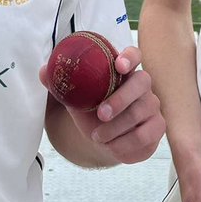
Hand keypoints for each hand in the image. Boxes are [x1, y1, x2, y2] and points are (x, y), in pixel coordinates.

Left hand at [39, 46, 164, 163]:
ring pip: (140, 112)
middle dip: (120, 99)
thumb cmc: (92, 112)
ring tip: (98, 136)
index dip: (129, 57)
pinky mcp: (157, 128)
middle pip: (142, 82)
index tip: (118, 65)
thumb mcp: (76, 98)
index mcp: (123, 72)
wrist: (104, 140)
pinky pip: (144, 135)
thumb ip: (61, 83)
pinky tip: (111, 146)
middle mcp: (142, 86)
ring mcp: (152, 106)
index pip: (134, 55)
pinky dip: (124, 144)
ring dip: (116, 128)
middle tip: (100, 114)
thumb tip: (43, 71)